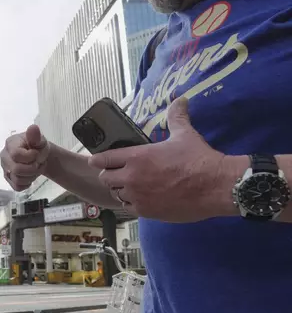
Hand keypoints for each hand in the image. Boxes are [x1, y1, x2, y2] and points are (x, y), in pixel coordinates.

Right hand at [0, 125, 49, 190]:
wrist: (37, 155)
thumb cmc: (37, 146)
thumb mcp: (40, 139)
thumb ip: (36, 136)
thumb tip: (33, 128)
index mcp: (10, 144)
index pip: (16, 155)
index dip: (30, 157)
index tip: (36, 153)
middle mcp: (4, 157)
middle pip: (16, 169)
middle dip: (33, 169)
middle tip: (39, 163)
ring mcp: (5, 168)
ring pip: (17, 180)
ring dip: (32, 176)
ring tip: (36, 168)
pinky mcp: (8, 178)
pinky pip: (17, 187)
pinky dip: (27, 184)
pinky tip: (30, 176)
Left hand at [88, 97, 231, 222]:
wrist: (217, 186)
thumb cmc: (199, 159)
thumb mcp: (185, 134)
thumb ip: (176, 117)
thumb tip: (180, 100)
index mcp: (137, 156)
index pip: (103, 158)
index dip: (99, 159)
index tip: (96, 160)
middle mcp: (132, 177)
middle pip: (105, 178)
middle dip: (110, 175)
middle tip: (118, 173)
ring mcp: (138, 196)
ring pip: (116, 194)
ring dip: (121, 190)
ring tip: (131, 186)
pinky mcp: (147, 212)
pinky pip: (128, 208)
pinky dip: (132, 203)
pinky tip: (141, 199)